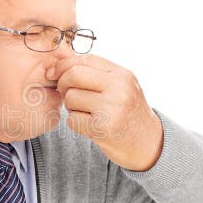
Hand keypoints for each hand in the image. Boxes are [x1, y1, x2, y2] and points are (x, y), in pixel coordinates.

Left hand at [49, 54, 163, 171]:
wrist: (148, 143)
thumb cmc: (128, 112)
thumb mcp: (122, 86)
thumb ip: (97, 73)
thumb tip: (59, 65)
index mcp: (122, 75)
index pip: (84, 59)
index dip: (63, 65)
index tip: (54, 72)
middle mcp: (119, 89)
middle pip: (73, 75)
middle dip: (63, 84)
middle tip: (67, 94)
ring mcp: (111, 108)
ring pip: (70, 98)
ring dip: (71, 106)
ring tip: (85, 111)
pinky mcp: (102, 128)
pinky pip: (72, 119)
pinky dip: (75, 122)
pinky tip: (88, 124)